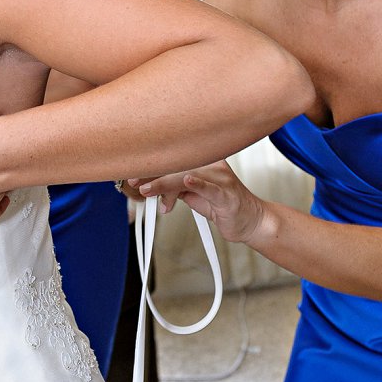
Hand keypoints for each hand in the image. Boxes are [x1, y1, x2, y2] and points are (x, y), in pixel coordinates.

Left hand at [129, 160, 265, 244]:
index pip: (174, 160)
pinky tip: (187, 182)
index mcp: (205, 161)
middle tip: (133, 181)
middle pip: (177, 165)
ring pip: (187, 175)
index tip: (132, 172)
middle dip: (152, 174)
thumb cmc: (222, 206)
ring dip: (164, 183)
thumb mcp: (193, 195)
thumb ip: (174, 187)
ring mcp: (221, 179)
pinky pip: (210, 187)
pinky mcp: (227, 194)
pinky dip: (197, 184)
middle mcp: (213, 165)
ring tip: (147, 190)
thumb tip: (148, 184)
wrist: (249, 221)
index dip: (152, 165)